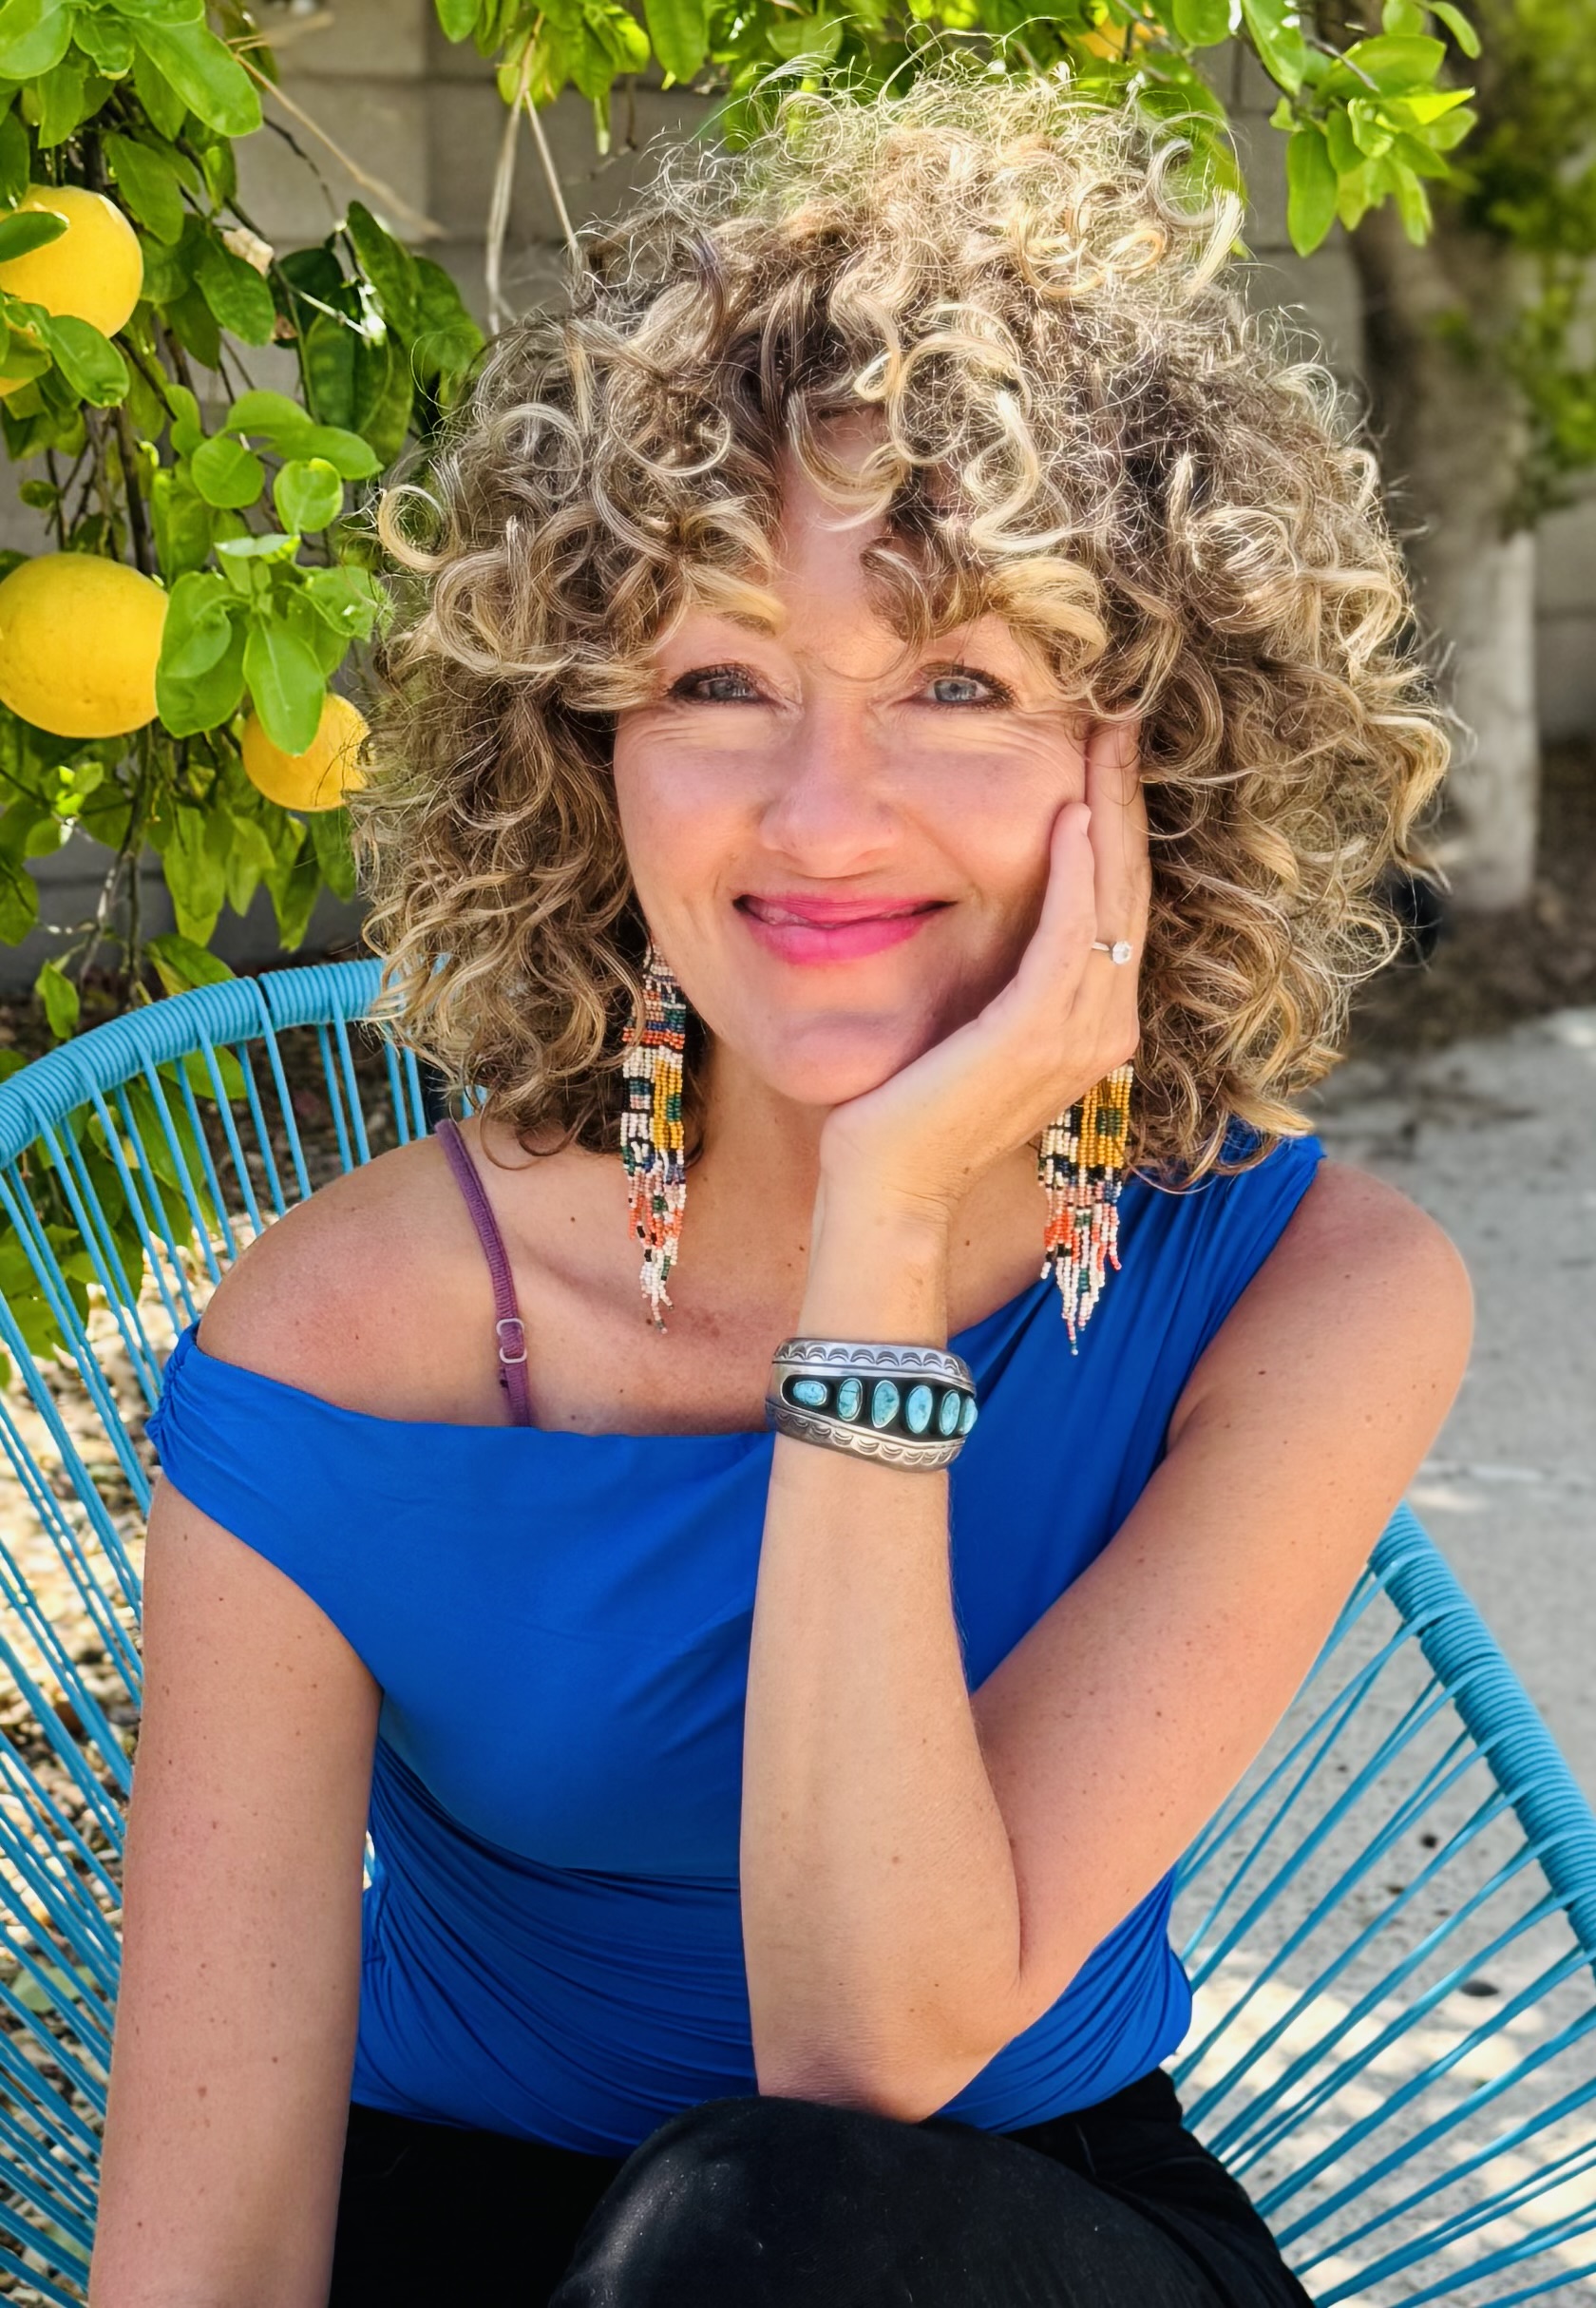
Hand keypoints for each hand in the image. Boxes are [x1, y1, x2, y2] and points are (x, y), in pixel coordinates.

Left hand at [817, 716, 1148, 1226]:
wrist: (888, 1187)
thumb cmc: (913, 1109)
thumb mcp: (971, 1028)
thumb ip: (1003, 978)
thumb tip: (996, 913)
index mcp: (1094, 1020)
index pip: (1119, 899)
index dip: (1120, 820)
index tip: (1109, 748)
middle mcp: (1103, 1024)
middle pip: (1130, 886)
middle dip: (1126, 798)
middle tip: (1122, 720)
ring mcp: (1077, 1032)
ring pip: (1111, 898)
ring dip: (1109, 812)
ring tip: (1105, 740)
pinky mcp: (1034, 1033)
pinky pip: (1069, 936)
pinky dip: (1076, 873)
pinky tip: (1071, 815)